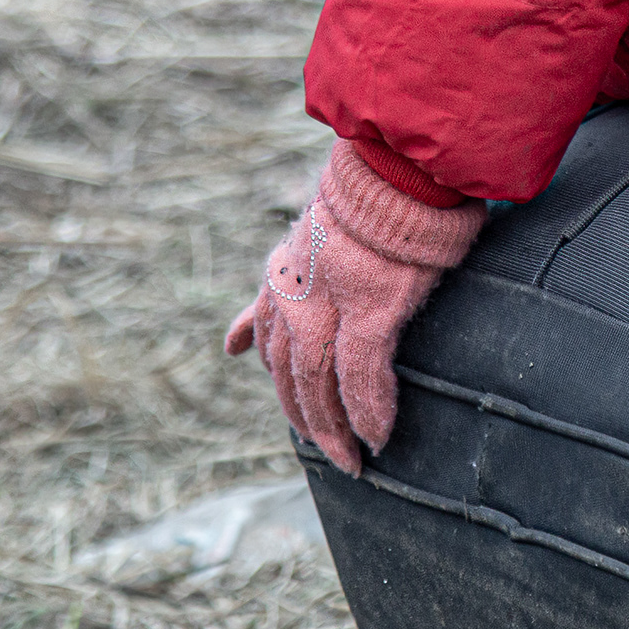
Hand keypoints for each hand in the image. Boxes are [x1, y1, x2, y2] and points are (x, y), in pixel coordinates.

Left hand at [224, 149, 483, 474]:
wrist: (397, 167)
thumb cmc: (366, 201)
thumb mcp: (300, 245)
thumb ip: (269, 296)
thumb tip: (231, 345)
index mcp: (280, 281)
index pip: (271, 353)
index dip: (287, 394)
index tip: (303, 423)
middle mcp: (294, 297)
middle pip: (290, 379)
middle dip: (310, 423)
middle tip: (335, 456)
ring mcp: (329, 305)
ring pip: (318, 386)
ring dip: (335, 430)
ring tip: (354, 460)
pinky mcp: (369, 309)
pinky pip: (362, 377)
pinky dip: (370, 411)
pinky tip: (378, 436)